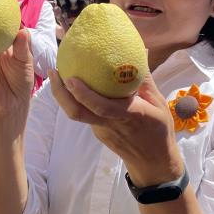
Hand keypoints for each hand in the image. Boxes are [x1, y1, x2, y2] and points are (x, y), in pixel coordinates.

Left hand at [49, 70, 182, 185]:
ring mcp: (100, 131)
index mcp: (128, 115)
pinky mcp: (98, 133)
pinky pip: (85, 115)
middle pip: (77, 113)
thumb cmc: (159, 130)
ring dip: (64, 96)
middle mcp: (109, 124)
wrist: (152, 163)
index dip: (83, 94)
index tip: (71, 78)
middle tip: (54, 71)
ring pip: (78, 114)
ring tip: (58, 74)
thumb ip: (145, 79)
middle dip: (61, 93)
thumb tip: (140, 49)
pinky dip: (77, 101)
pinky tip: (77, 87)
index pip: (101, 106)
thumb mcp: (158, 103)